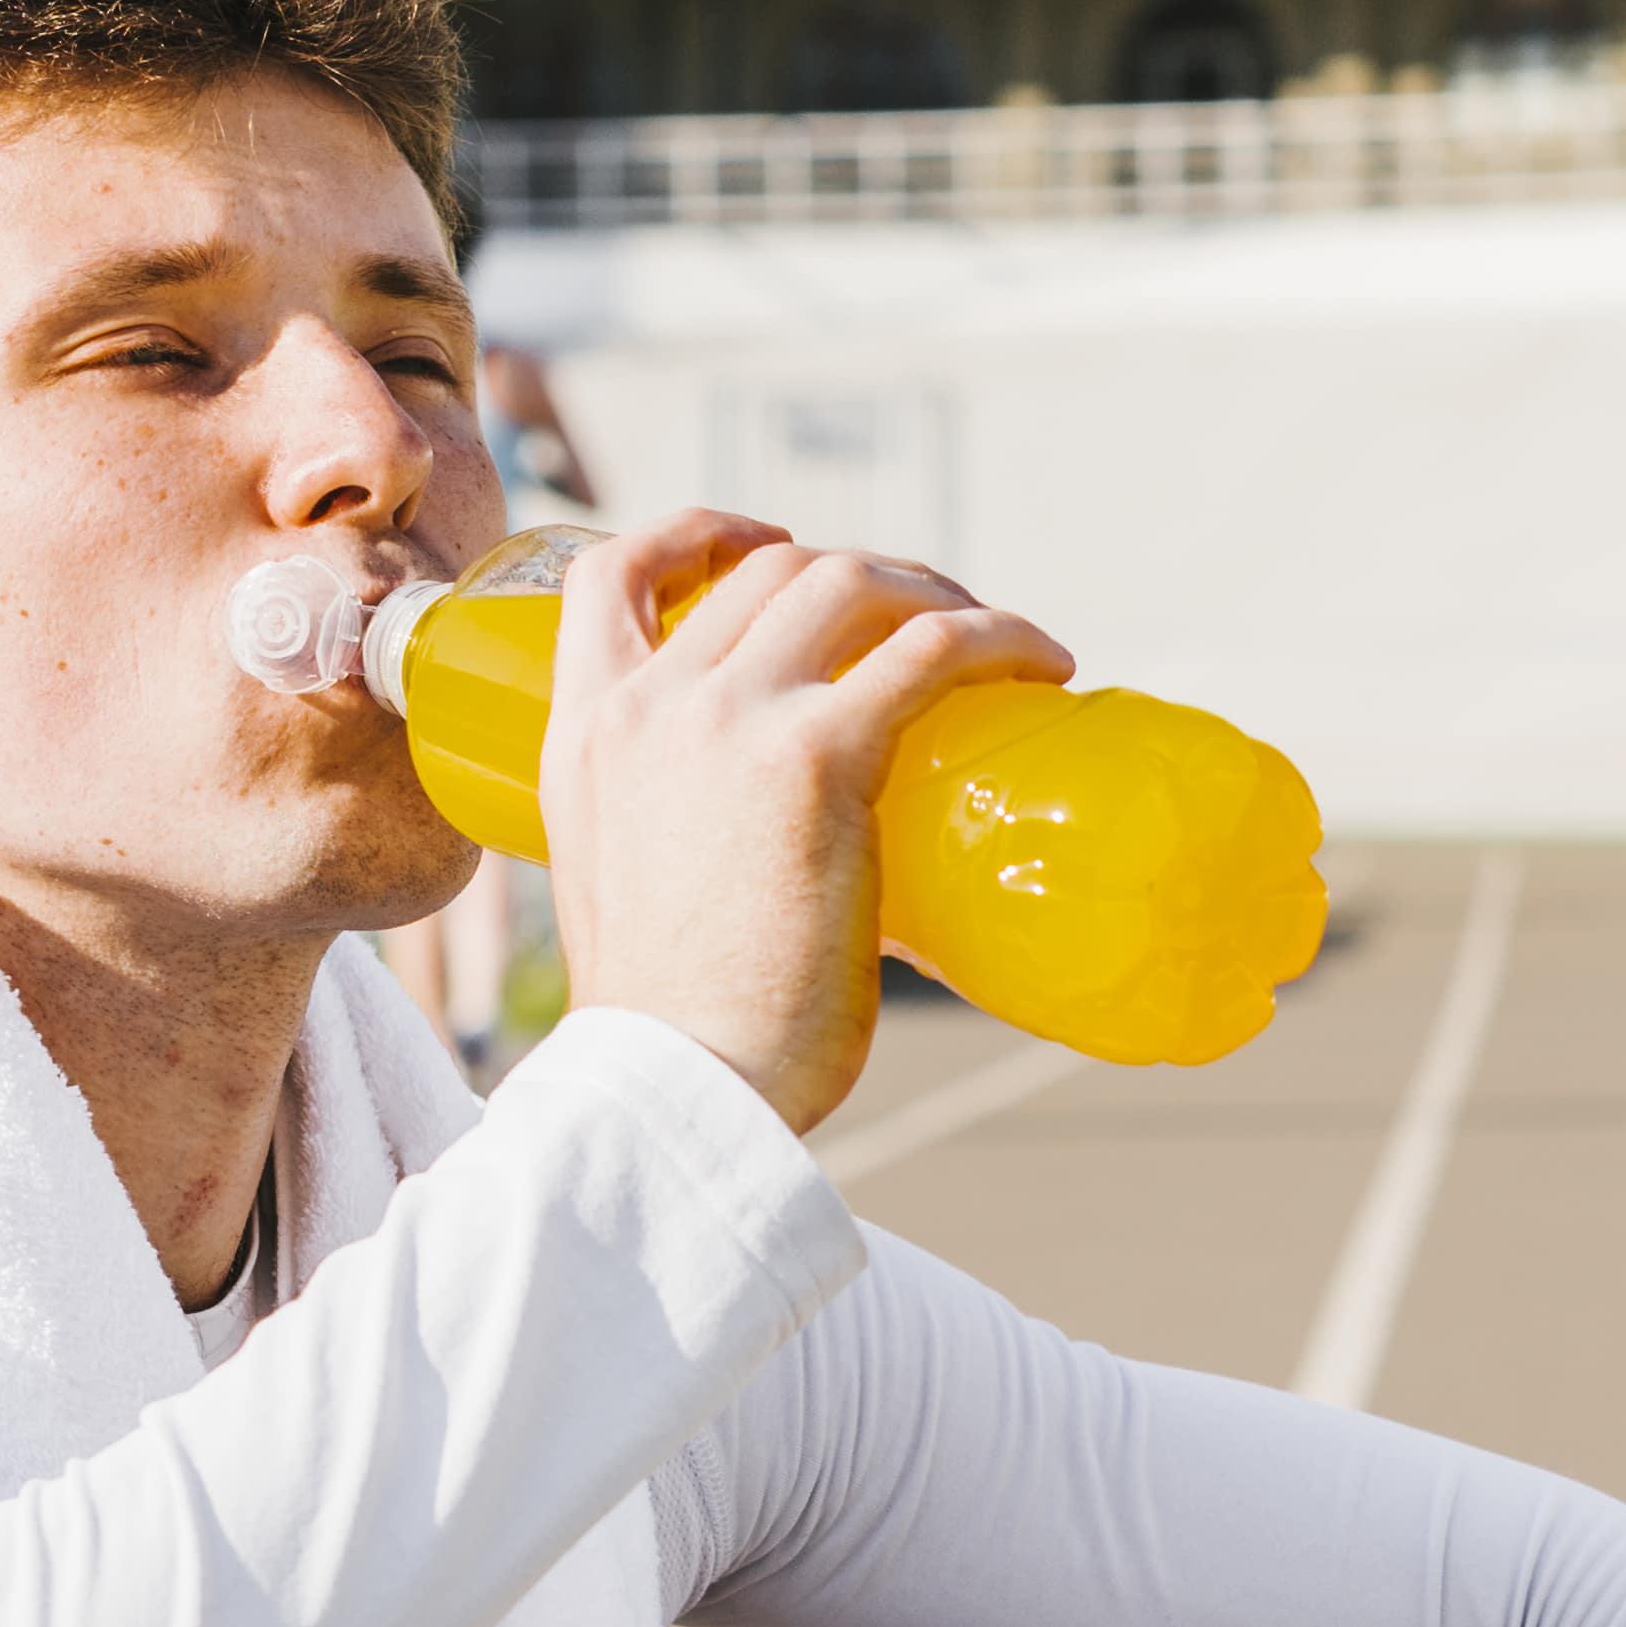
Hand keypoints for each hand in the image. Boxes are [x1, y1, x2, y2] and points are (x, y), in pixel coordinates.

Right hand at [534, 506, 1070, 1137]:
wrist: (678, 1091)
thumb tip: (794, 880)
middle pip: (767, 570)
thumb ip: (684, 858)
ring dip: (935, 592)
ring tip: (999, 640)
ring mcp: (728, 719)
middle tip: (933, 624)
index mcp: (582, 736)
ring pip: (848, 583)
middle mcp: (647, 705)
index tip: (764, 544)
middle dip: (863, 575)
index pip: (609, 574)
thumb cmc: (677, 1040)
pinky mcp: (814, 755)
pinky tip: (1043, 665)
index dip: (695, 535)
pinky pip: (928, 650)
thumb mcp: (634, 903)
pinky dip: (998, 637)